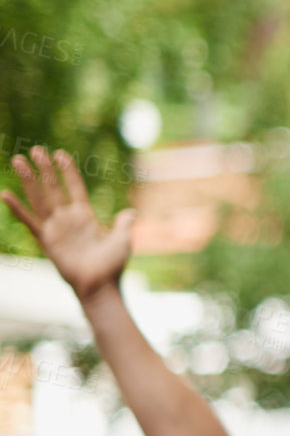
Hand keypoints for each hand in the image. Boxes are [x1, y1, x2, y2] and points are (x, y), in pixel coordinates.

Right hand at [3, 147, 135, 302]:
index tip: (60, 153)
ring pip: (39, 198)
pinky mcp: (47, 240)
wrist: (101, 286)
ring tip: (18, 160)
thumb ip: (123, 223)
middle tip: (34, 149)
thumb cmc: (112, 266)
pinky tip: (5, 194)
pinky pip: (29, 221)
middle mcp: (68, 218)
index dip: (68, 171)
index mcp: (86, 216)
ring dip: (28, 179)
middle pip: (53, 187)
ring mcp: (56, 227)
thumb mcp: (122, 240)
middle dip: (44, 168)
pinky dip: (17, 208)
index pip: (74, 187)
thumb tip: (131, 212)